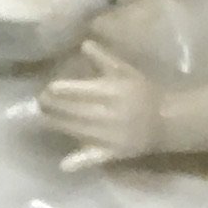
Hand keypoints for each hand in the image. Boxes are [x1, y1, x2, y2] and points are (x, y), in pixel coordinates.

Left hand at [38, 50, 168, 171]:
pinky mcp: (113, 153)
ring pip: (78, 131)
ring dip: (58, 124)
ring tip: (43, 116)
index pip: (85, 92)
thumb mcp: (126, 71)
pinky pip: (94, 158)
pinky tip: (64, 164)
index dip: (65, 90)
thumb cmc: (143, 91)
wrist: (167, 120)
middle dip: (55, 107)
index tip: (49, 87)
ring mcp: (110, 136)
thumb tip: (84, 43)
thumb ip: (104, 58)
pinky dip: (79, 162)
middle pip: (76, 112)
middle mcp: (110, 115)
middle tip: (39, 101)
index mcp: (114, 93)